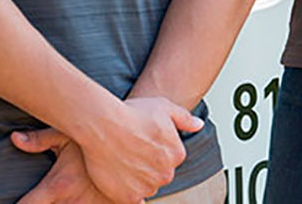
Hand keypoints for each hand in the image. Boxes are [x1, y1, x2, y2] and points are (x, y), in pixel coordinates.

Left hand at [12, 134, 117, 203]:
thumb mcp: (65, 134)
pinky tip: (91, 199)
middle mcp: (73, 202)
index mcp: (58, 185)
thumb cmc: (94, 137)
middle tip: (54, 194)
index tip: (15, 203)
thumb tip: (13, 138)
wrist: (132, 140)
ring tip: (72, 195)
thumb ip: (38, 139)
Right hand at [36, 96, 198, 203]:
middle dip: (148, 166)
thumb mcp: (163, 107)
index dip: (155, 150)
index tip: (143, 141)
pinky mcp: (129, 197)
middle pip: (159, 174)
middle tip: (131, 151)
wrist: (102, 125)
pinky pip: (134, 200)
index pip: (170, 158)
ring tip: (121, 161)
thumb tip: (199, 125)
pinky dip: (129, 192)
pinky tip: (122, 182)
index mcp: (177, 154)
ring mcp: (148, 187)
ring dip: (138, 179)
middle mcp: (166, 174)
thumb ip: (184, 118)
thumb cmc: (131, 113)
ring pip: (146, 186)